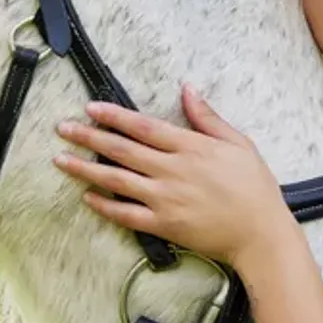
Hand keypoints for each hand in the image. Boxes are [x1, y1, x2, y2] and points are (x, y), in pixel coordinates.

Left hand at [54, 83, 295, 266]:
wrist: (261, 233)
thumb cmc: (254, 187)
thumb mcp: (238, 143)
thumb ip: (207, 117)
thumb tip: (188, 89)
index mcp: (190, 147)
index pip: (143, 127)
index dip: (115, 116)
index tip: (91, 107)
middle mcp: (172, 171)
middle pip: (122, 150)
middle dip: (89, 137)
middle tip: (63, 128)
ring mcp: (165, 200)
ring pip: (117, 180)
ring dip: (86, 169)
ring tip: (62, 160)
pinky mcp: (163, 225)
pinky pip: (126, 215)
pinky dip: (104, 206)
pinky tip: (87, 197)